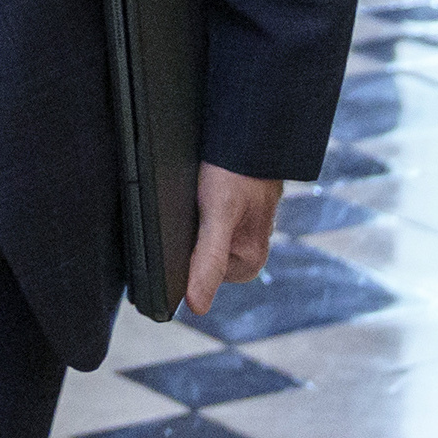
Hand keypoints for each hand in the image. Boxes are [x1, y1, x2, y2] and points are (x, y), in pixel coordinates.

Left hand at [185, 165, 283, 316]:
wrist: (252, 130)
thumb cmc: (238, 171)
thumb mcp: (218, 216)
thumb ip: (209, 260)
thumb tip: (197, 307)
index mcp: (249, 262)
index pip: (199, 275)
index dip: (186, 253)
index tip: (189, 223)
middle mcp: (249, 248)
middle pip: (201, 253)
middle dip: (190, 232)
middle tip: (195, 204)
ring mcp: (243, 227)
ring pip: (203, 233)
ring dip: (194, 215)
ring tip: (200, 193)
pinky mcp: (235, 208)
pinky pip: (208, 216)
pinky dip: (199, 205)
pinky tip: (201, 189)